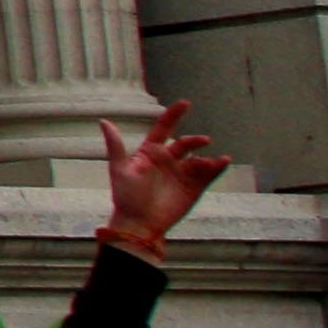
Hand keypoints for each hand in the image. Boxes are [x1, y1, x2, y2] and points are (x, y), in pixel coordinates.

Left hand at [97, 101, 228, 254]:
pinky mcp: (194, 189)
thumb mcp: (119, 170)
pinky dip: (217, 167)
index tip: (185, 103)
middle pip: (185, 144)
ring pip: (199, 160)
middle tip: (204, 141)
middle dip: (195, 140)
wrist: (139, 224)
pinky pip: (208, 175)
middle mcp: (168, 161)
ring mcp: (182, 174)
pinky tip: (224, 162)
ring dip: (207, 158)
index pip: (164, 129)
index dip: (173, 115)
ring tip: (211, 163)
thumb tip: (104, 121)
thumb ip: (115, 146)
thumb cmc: (126, 197)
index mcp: (150, 153)